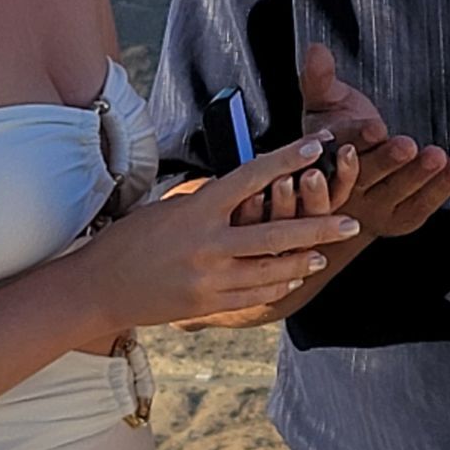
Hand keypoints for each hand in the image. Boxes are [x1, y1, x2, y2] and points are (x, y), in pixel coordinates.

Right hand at [83, 136, 360, 325]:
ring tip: (325, 253)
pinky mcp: (208, 304)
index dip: (287, 159)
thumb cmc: (131, 239)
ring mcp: (209, 278)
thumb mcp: (168, 208)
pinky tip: (293, 275)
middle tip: (351, 221)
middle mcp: (207, 244)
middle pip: (276, 233)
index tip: (318, 145)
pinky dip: (277, 283)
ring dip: (303, 260)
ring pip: (271, 269)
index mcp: (197, 210)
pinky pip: (254, 293)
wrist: (98, 289)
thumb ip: (209, 200)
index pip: (251, 177)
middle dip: (319, 228)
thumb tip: (247, 187)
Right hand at [294, 43, 449, 237]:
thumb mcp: (324, 104)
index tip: (374, 128)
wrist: (345, 185)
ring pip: (394, 192)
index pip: (334, 153)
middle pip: (364, 176)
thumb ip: (319, 79)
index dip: (356, 140)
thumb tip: (316, 49)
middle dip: (386, 160)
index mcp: (318, 161)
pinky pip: (420, 205)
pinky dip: (440, 187)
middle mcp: (341, 190)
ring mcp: (371, 208)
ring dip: (416, 174)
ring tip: (436, 155)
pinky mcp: (398, 218)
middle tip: (407, 145)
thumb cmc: (336, 134)